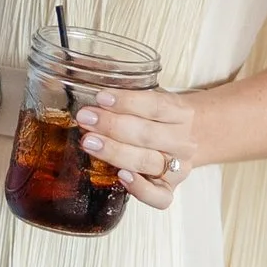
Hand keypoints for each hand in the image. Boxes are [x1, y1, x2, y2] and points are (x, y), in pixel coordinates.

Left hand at [76, 79, 209, 207]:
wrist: (188, 139)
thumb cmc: (157, 118)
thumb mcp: (147, 96)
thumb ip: (119, 86)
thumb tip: (78, 68)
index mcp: (180, 112)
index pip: (156, 106)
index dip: (128, 102)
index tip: (100, 97)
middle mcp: (182, 141)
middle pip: (148, 135)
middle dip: (113, 126)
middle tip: (86, 119)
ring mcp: (178, 168)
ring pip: (148, 162)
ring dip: (116, 152)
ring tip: (90, 142)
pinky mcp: (169, 190)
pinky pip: (159, 197)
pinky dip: (140, 189)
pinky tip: (120, 176)